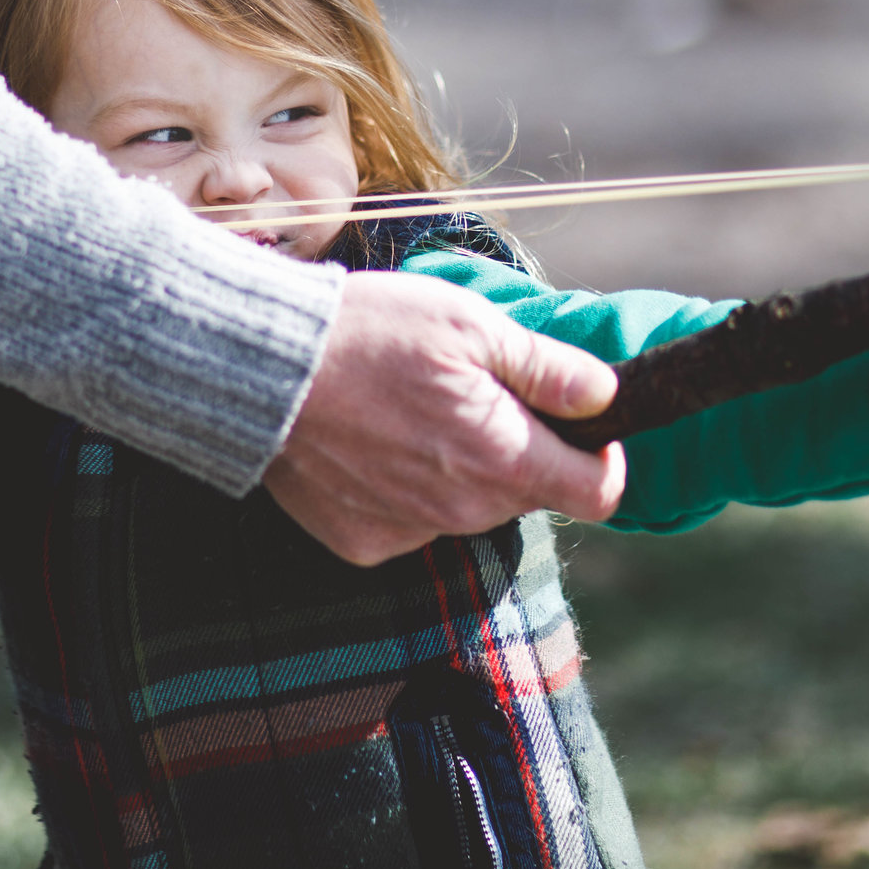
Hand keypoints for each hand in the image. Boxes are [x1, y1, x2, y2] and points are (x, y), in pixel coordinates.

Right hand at [264, 271, 626, 565]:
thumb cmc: (369, 333)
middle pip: (526, 493)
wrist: (262, 371)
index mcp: (504, 458)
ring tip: (410, 409)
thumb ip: (548, 368)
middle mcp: (465, 512)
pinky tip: (370, 441)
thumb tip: (605, 394)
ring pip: (468, 507)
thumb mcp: (470, 325)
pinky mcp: (364, 543)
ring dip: (460, 468)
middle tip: (472, 391)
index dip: (602, 458)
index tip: (579, 423)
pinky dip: (403, 487)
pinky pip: (410, 521)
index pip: (598, 494)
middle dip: (517, 448)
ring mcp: (412, 533)